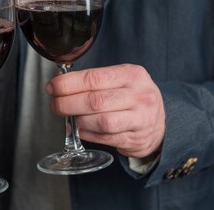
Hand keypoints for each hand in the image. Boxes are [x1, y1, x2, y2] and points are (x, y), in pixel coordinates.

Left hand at [47, 64, 164, 158]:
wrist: (161, 121)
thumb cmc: (132, 96)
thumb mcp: (121, 80)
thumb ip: (94, 81)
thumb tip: (59, 85)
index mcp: (132, 74)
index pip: (94, 78)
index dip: (68, 84)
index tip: (52, 87)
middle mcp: (139, 96)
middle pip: (95, 101)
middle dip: (68, 104)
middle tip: (55, 105)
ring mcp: (140, 119)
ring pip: (101, 122)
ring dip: (79, 121)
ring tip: (70, 117)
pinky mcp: (137, 139)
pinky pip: (106, 138)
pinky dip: (88, 134)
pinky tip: (81, 129)